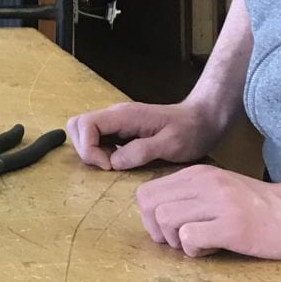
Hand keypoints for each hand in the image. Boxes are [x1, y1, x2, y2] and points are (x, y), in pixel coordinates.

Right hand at [67, 98, 225, 170]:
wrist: (203, 119)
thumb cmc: (190, 131)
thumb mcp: (171, 144)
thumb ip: (141, 151)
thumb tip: (114, 162)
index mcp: (124, 115)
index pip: (85, 124)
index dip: (88, 148)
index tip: (109, 166)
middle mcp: (115, 115)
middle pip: (78, 125)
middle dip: (85, 149)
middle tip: (108, 166)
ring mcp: (117, 121)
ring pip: (84, 131)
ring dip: (91, 151)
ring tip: (113, 165)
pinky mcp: (120, 129)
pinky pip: (97, 138)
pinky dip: (100, 152)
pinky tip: (120, 161)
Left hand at [134, 167, 280, 259]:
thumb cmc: (265, 209)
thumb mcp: (222, 191)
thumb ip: (193, 198)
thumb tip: (159, 220)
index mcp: (198, 174)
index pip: (145, 192)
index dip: (151, 218)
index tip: (173, 231)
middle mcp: (204, 182)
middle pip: (148, 205)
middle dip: (158, 231)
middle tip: (184, 241)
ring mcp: (218, 202)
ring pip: (165, 220)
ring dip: (178, 241)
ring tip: (204, 244)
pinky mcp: (233, 225)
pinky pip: (190, 238)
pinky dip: (196, 251)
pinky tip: (217, 248)